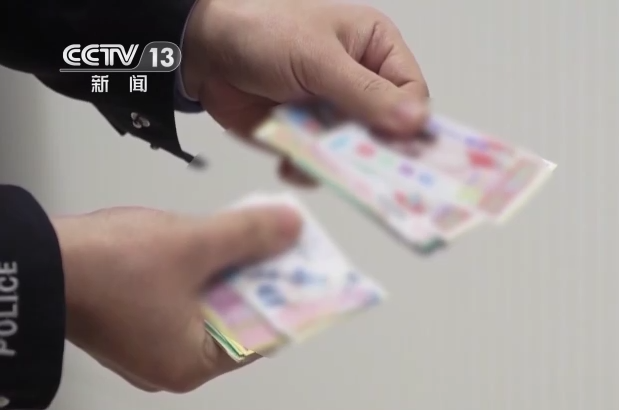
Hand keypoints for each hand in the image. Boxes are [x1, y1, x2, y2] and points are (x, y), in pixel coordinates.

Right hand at [54, 205, 301, 391]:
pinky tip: (216, 242)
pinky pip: (180, 300)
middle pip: (235, 319)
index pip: (261, 335)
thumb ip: (248, 237)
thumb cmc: (111, 266)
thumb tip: (293, 228)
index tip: (310, 272)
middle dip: (259, 280)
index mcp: (193, 363)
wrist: (29, 260)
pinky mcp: (129, 322)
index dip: (288, 300)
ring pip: (208, 306)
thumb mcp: (193, 244)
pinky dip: (200, 274)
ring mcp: (147, 345)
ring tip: (258, 237)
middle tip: (288, 246)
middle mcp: (172, 364)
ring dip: (230, 272)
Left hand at [180, 0, 430, 185]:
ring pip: (357, 151)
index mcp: (376, 48)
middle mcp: (362, 81)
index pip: (413, 94)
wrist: (201, 50)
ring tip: (314, 160)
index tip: (399, 148)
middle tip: (362, 166)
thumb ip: (366, 94)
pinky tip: (291, 162)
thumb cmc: (260, 31)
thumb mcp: (318, 59)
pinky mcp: (310, 133)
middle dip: (373, 148)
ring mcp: (336, 109)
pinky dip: (310, 167)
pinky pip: (325, 163)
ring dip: (338, 161)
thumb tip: (415, 121)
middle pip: (389, 128)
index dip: (409, 123)